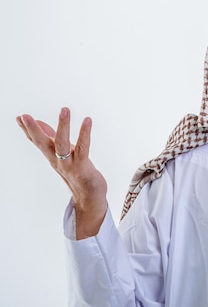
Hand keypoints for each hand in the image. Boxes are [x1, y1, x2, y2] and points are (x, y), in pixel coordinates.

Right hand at [16, 107, 107, 238]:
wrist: (89, 197)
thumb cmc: (77, 171)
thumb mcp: (62, 153)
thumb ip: (51, 138)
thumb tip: (40, 123)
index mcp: (52, 156)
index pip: (37, 142)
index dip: (28, 130)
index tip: (19, 117)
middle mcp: (57, 160)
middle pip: (43, 144)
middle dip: (33, 130)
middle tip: (25, 116)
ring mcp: (69, 164)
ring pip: (62, 144)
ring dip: (63, 126)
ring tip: (64, 110)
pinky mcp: (83, 167)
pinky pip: (83, 148)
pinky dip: (85, 134)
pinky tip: (87, 120)